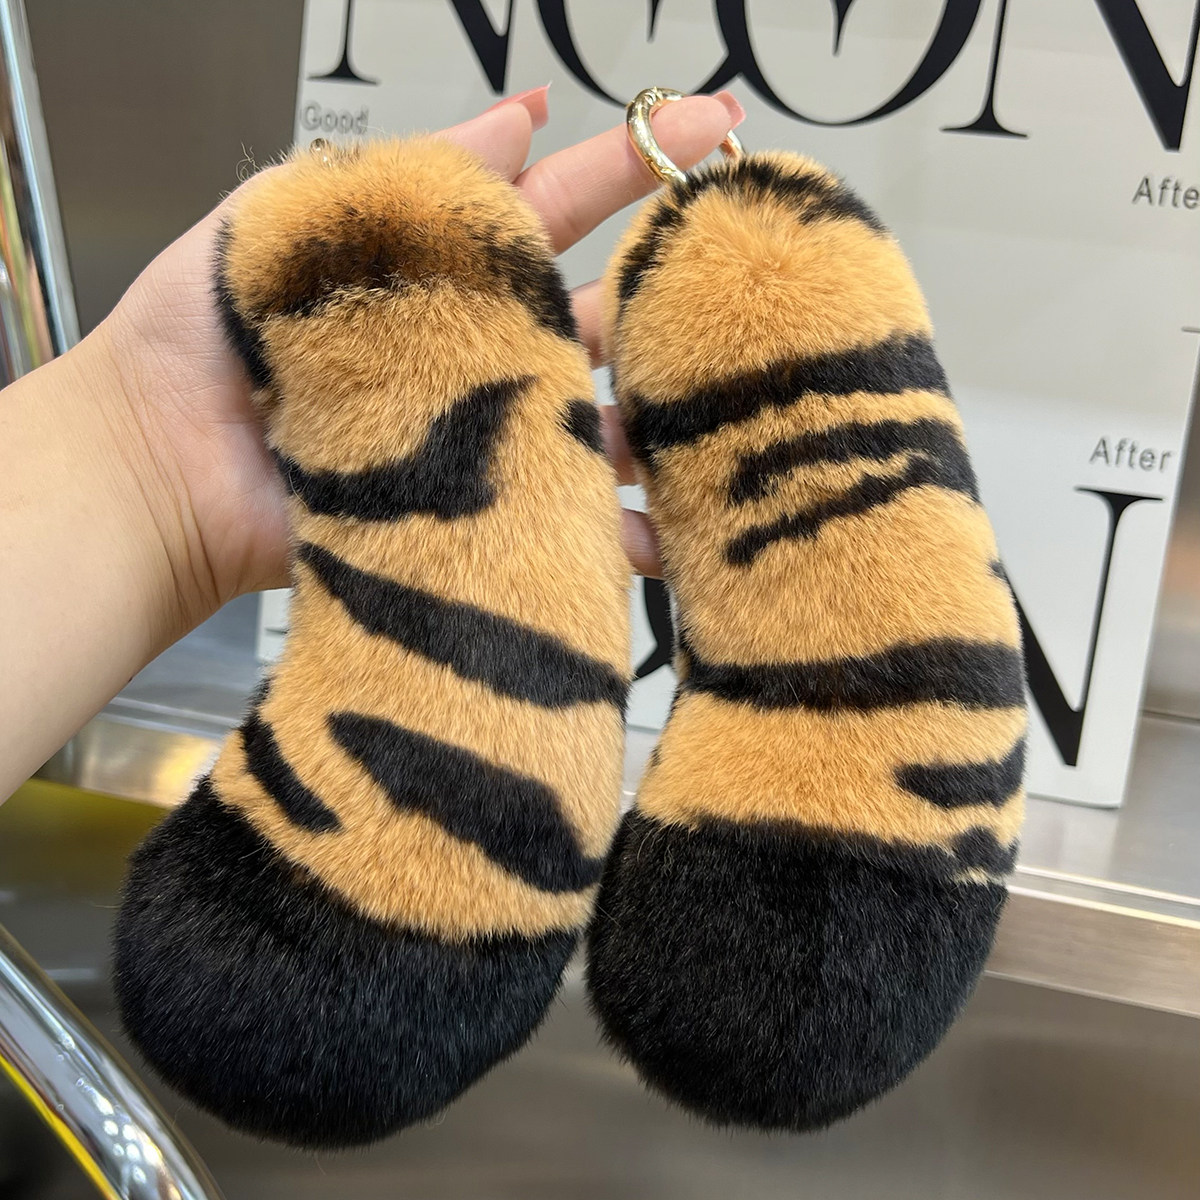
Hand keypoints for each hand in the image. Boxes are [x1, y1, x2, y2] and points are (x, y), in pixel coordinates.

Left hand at [91, 88, 744, 628]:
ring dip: (663, 424)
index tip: (719, 126)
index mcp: (449, 272)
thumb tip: (523, 111)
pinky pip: (565, 524)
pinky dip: (621, 537)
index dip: (638, 164)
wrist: (160, 464)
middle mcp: (485, 353)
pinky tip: (670, 538)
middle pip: (602, 322)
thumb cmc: (209, 330)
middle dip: (676, 299)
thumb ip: (412, 174)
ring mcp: (489, 438)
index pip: (565, 205)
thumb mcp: (305, 216)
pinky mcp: (480, 515)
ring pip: (602, 427)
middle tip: (750, 283)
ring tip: (730, 410)